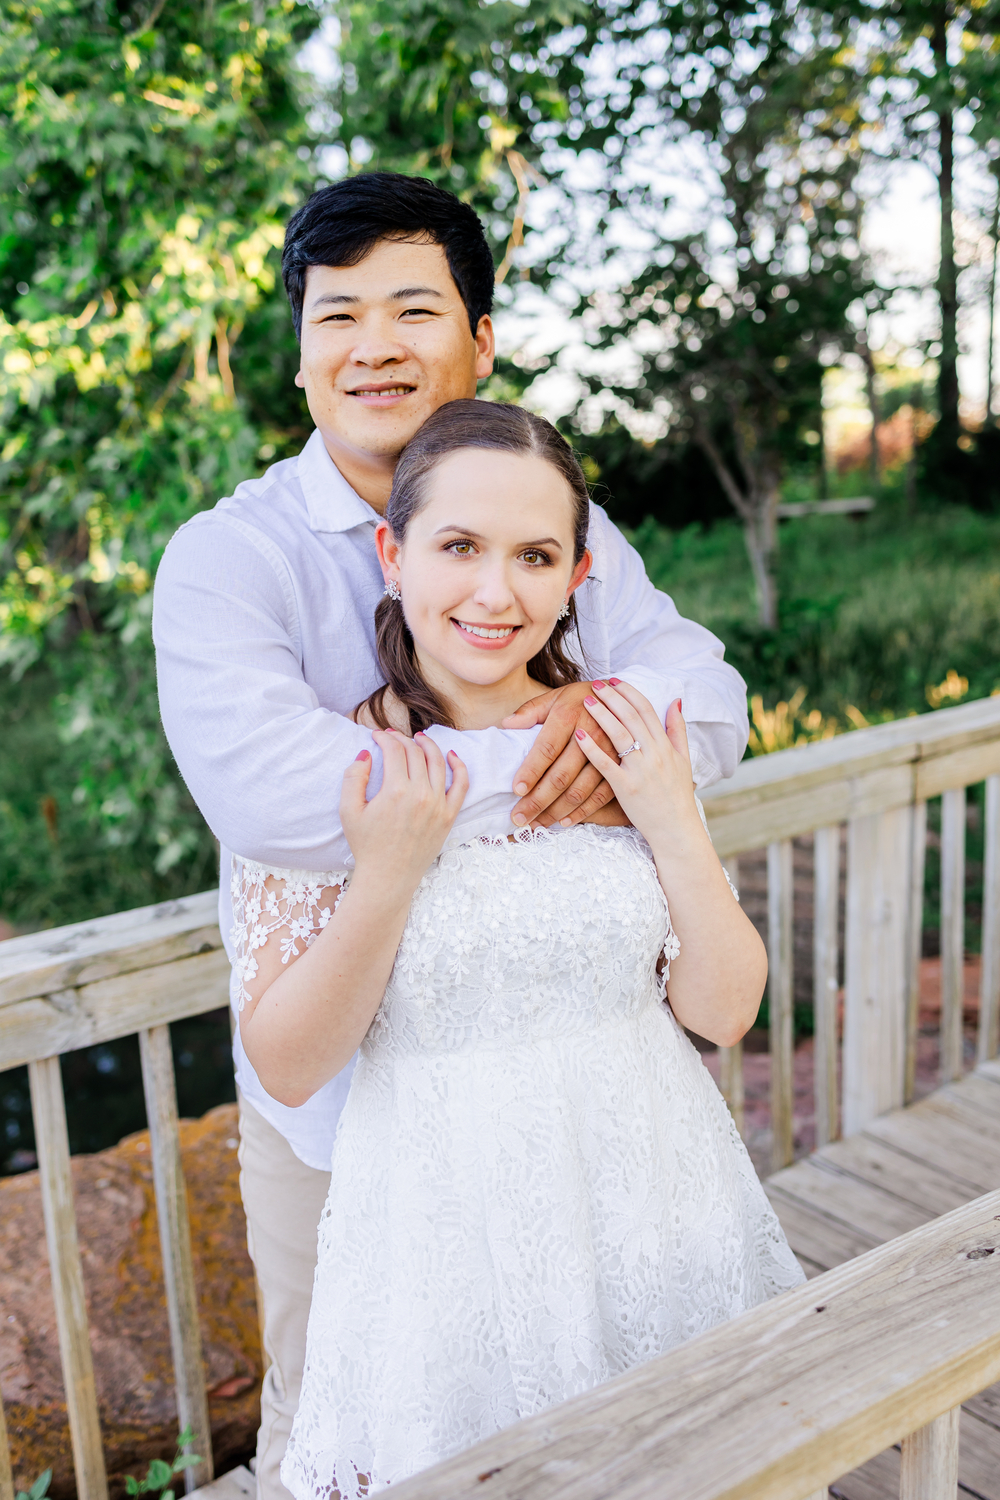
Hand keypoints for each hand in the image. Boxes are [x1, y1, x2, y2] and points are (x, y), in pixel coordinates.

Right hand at [341, 730, 468, 890]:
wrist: (388, 877)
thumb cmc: (366, 845)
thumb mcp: (348, 811)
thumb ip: (353, 777)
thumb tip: (365, 753)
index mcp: (395, 791)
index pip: (394, 750)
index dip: (384, 738)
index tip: (377, 736)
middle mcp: (421, 794)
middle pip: (415, 753)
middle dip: (402, 739)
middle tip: (393, 737)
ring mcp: (438, 805)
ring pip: (438, 762)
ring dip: (428, 745)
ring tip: (418, 739)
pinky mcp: (449, 815)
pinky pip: (461, 784)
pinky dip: (459, 766)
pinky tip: (451, 755)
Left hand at [502, 682, 621, 827]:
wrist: (621, 698)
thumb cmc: (581, 700)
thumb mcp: (555, 696)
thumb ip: (530, 711)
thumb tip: (507, 725)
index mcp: (568, 715)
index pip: (547, 748)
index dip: (532, 771)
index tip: (516, 790)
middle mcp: (589, 735)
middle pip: (561, 775)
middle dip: (538, 800)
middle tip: (519, 817)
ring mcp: (608, 753)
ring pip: (580, 790)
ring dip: (557, 811)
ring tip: (537, 824)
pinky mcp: (619, 767)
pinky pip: (600, 795)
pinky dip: (582, 812)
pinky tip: (564, 821)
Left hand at [573, 682, 705, 859]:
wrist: (677, 829)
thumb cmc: (677, 795)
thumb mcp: (684, 759)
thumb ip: (678, 729)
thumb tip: (676, 700)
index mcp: (666, 745)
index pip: (646, 710)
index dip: (629, 692)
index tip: (614, 681)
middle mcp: (654, 754)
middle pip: (631, 717)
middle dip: (612, 697)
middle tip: (595, 684)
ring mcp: (640, 770)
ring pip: (619, 735)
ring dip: (602, 714)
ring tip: (586, 700)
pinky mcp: (626, 788)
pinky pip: (606, 764)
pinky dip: (592, 748)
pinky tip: (578, 734)